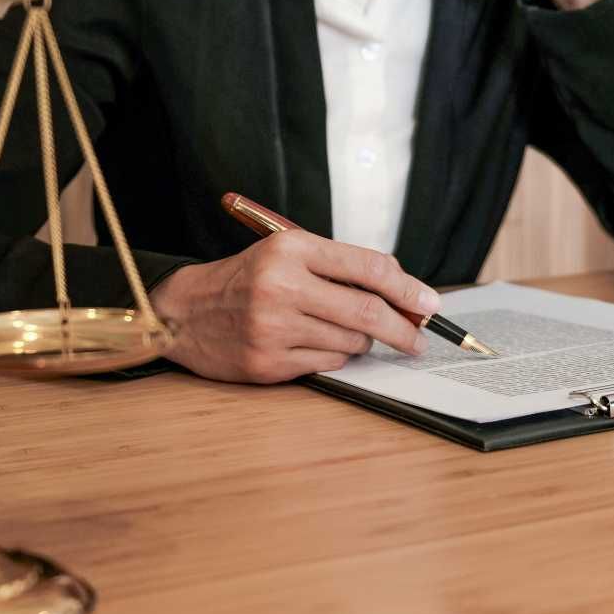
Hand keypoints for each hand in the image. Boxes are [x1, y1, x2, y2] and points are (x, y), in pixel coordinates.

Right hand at [149, 231, 441, 383]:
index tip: (429, 305)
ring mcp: (273, 327)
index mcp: (291, 249)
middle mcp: (282, 286)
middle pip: (368, 312)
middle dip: (403, 329)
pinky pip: (328, 364)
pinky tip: (314, 344)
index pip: (368, 268)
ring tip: (339, 331)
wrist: (184, 311)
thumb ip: (340, 267)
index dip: (408, 289)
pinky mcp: (267, 362)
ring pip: (351, 342)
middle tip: (418, 338)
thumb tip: (404, 293)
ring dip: (360, 342)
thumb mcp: (287, 255)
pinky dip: (334, 357)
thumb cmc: (246, 280)